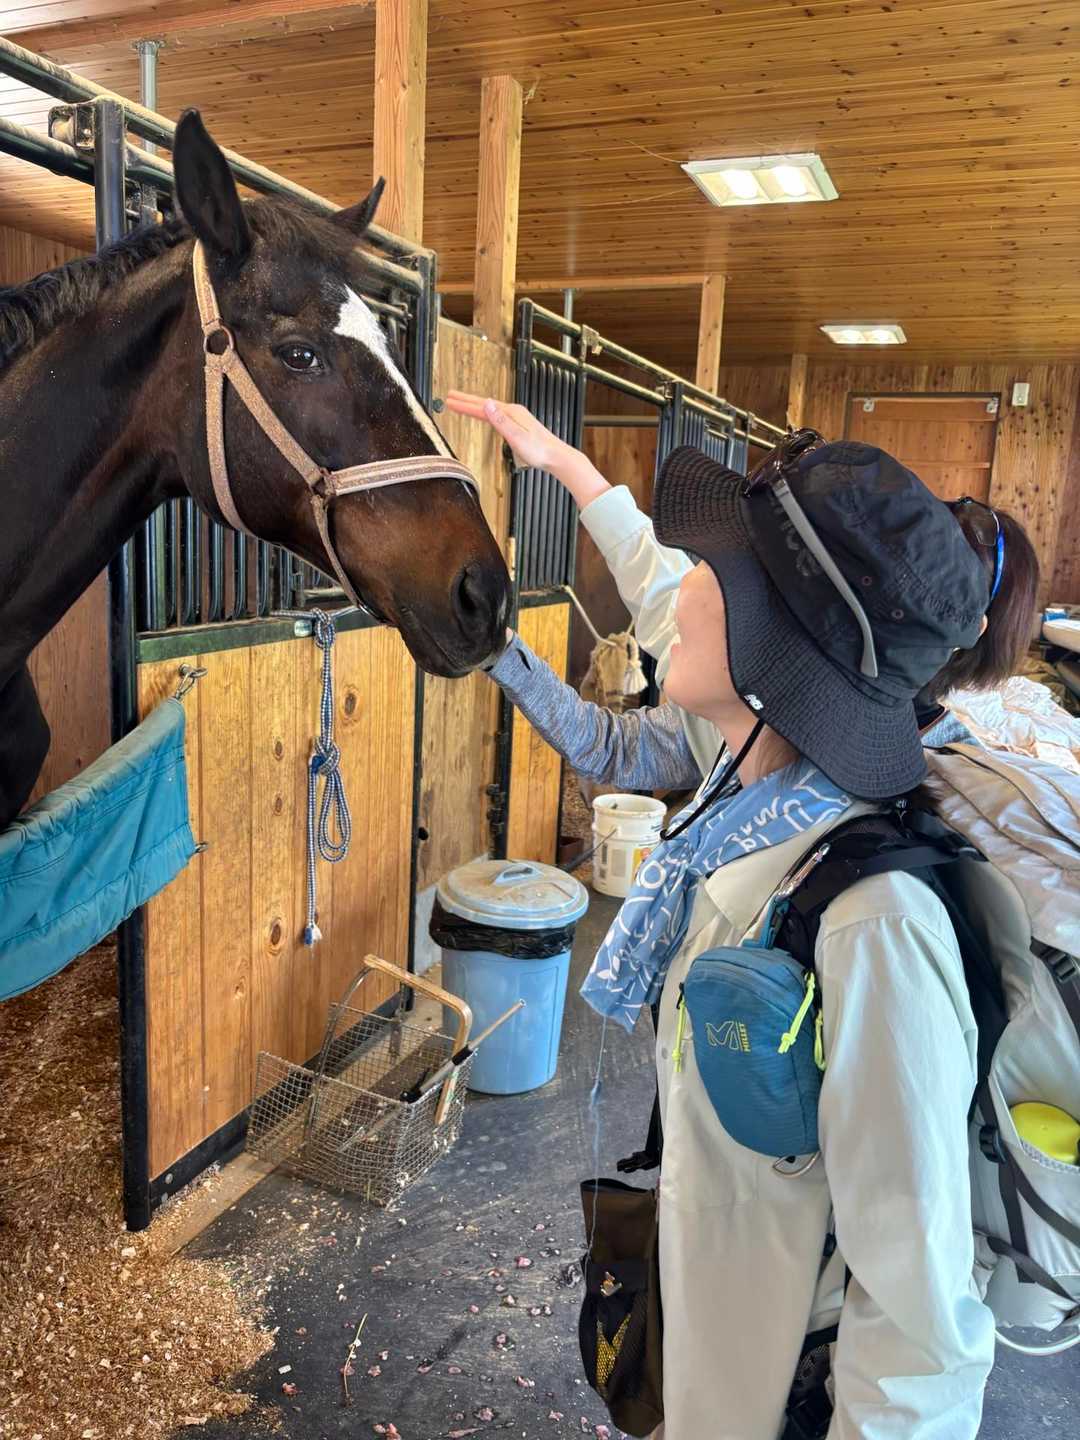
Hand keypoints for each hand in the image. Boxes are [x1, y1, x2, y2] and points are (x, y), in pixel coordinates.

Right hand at [444, 391, 569, 471]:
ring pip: (490, 408)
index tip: (449, 401)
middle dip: (466, 400)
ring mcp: (516, 417)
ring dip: (474, 405)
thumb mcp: (516, 437)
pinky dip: (486, 412)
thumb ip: (500, 421)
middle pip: (484, 404)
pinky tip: (486, 414)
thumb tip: (487, 404)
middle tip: (450, 395)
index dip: (464, 405)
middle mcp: (513, 412)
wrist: (555, 456)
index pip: (481, 408)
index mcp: (510, 413)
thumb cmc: (539, 450)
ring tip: (463, 403)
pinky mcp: (519, 424)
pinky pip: (496, 414)